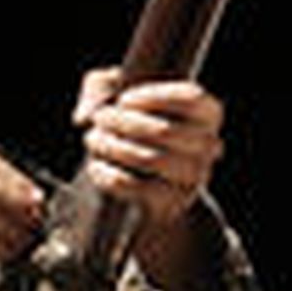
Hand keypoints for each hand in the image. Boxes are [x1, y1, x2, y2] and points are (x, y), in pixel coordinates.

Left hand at [74, 70, 224, 239]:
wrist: (145, 182)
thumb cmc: (136, 125)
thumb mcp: (123, 96)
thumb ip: (101, 86)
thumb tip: (83, 116)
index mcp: (208, 113)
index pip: (190, 98)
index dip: (153, 96)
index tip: (123, 100)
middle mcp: (208, 146)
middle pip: (163, 130)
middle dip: (122, 122)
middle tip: (100, 119)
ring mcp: (192, 178)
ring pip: (148, 159)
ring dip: (111, 146)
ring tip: (92, 139)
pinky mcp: (170, 204)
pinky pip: (133, 186)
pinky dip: (107, 173)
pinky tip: (95, 165)